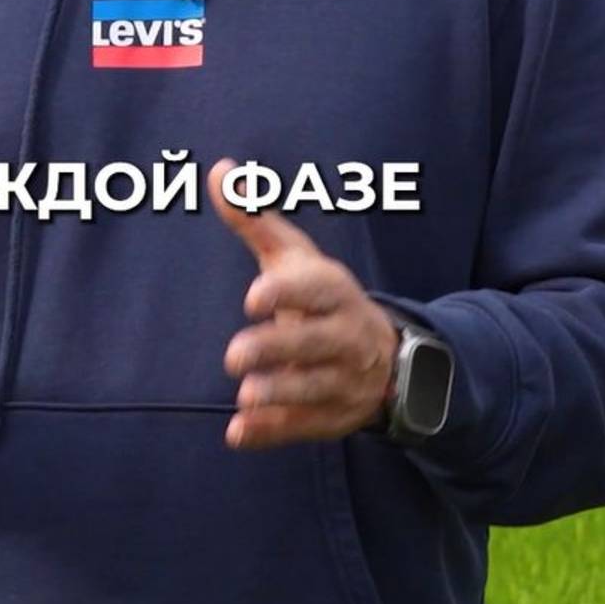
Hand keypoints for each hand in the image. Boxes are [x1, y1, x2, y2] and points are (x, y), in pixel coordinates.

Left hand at [208, 158, 397, 449]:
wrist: (386, 357)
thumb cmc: (322, 298)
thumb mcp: (296, 258)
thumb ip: (256, 221)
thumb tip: (219, 171)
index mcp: (336, 292)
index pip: (319, 289)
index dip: (288, 292)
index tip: (252, 297)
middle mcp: (347, 337)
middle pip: (317, 343)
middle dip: (278, 349)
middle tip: (234, 355)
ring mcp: (343, 381)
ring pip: (314, 389)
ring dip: (280, 394)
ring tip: (244, 394)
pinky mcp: (332, 418)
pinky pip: (305, 428)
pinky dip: (273, 432)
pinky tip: (238, 432)